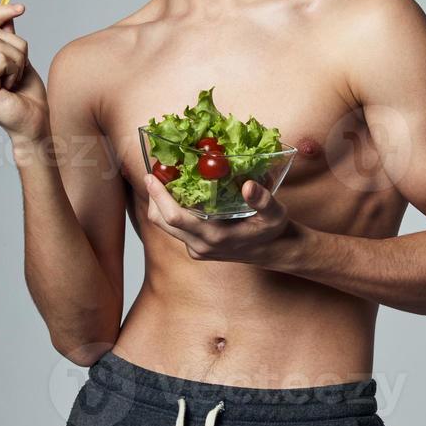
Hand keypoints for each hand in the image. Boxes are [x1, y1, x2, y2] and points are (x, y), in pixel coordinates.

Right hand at [0, 2, 49, 142]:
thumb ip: (9, 40)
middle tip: (20, 71)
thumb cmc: (29, 97)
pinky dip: (15, 69)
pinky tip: (14, 85)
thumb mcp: (20, 61)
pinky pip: (1, 58)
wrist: (36, 124)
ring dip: (18, 60)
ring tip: (17, 79)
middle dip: (17, 47)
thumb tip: (7, 15)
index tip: (21, 7)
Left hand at [145, 174, 292, 265]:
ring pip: (165, 226)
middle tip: (153, 174)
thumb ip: (263, 200)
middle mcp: (200, 245)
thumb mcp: (275, 213)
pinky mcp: (196, 248)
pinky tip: (178, 193)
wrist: (274, 251)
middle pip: (161, 222)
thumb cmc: (273, 230)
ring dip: (160, 204)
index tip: (151, 176)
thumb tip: (248, 185)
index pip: (174, 217)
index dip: (159, 197)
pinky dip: (170, 210)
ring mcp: (197, 249)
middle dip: (153, 198)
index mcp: (214, 237)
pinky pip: (175, 228)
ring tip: (163, 180)